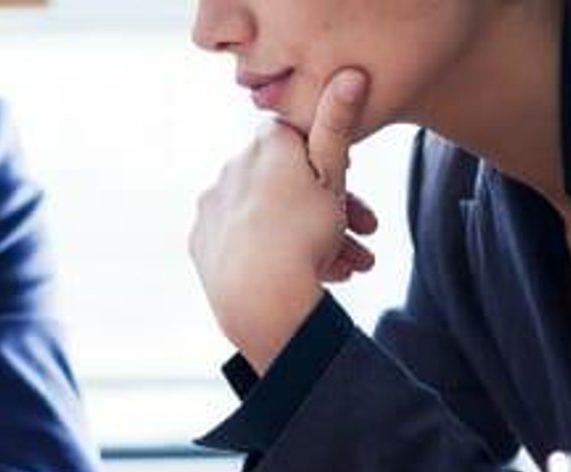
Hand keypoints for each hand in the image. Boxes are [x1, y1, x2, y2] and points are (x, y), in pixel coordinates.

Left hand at [190, 68, 376, 372]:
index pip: (299, 138)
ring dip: (315, 239)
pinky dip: (274, 253)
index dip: (328, 161)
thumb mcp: (333, 177)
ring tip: (350, 267)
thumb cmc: (305, 235)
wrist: (261, 300)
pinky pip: (245, 242)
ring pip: (273, 217)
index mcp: (264, 146)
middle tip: (367, 236)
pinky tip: (307, 275)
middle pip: (288, 183)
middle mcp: (231, 168)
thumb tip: (349, 72)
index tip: (348, 187)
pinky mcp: (203, 242)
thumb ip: (337, 126)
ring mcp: (212, 207)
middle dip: (333, 210)